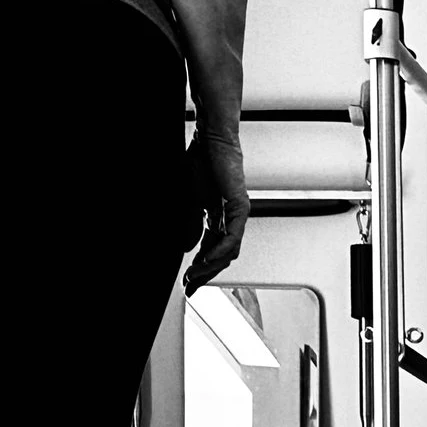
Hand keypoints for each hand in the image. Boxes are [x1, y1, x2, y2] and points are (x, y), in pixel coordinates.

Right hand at [183, 128, 249, 292]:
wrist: (210, 142)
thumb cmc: (201, 164)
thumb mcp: (189, 201)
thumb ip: (190, 225)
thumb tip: (187, 247)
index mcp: (219, 219)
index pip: (212, 252)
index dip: (201, 269)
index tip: (189, 282)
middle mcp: (231, 220)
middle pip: (222, 256)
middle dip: (206, 273)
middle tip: (191, 285)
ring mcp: (237, 215)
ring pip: (229, 250)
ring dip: (212, 265)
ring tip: (196, 275)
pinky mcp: (239, 207)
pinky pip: (233, 236)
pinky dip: (220, 250)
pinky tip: (208, 259)